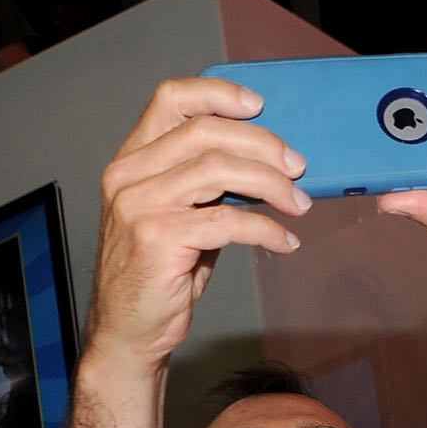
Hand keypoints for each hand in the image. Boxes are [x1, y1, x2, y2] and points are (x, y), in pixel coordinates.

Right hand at [86, 78, 313, 371]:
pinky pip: (227, 222)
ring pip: (219, 171)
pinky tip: (285, 241)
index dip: (217, 94)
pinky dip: (266, 229)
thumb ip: (205, 188)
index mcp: (131, 161)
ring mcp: (140, 206)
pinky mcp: (158, 239)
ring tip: (298, 204)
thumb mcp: (178, 219)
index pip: (170, 101)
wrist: (128, 333)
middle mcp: (129, 176)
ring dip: (271, 185)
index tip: (259, 105)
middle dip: (262, 145)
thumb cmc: (158, 277)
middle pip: (205, 132)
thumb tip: (263, 167)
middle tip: (297, 167)